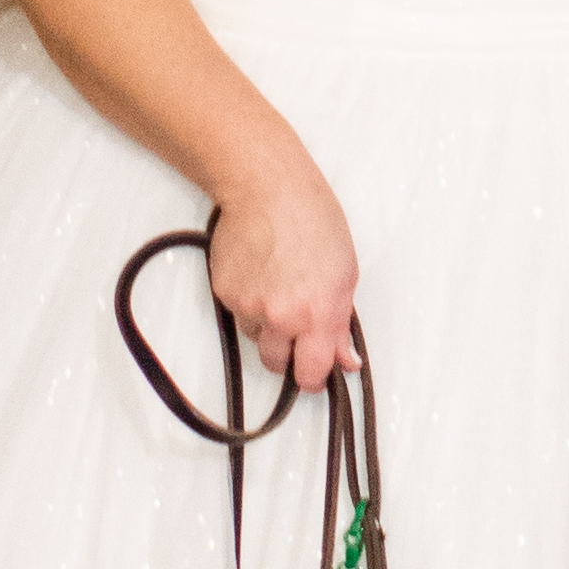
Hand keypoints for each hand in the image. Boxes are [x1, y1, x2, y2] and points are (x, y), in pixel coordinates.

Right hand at [210, 155, 360, 390]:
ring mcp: (248, 306)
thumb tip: (345, 360)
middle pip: (277, 364)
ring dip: (266, 325)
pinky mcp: (224, 292)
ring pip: (256, 337)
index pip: (311, 374)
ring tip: (277, 285)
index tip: (314, 375)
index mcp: (317, 314)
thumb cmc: (313, 221)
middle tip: (296, 326)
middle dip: (288, 353)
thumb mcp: (345, 274)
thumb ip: (341, 325)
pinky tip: (259, 272)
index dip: (313, 379)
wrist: (268, 189)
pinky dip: (247, 300)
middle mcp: (281, 317)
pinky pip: (237, 312)